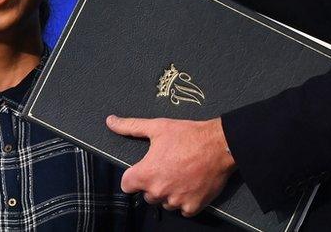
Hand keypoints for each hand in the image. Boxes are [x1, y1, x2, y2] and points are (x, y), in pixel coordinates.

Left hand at [106, 115, 235, 216]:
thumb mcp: (157, 127)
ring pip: (164, 202)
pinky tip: (190, 184)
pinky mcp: (192, 207)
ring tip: (180, 174)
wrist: (220, 145)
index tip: (143, 169)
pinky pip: (182, 209)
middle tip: (166, 167)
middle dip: (153, 184)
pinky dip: (185, 200)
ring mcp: (176, 201)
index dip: (133, 176)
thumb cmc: (188, 135)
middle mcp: (158, 191)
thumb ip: (130, 126)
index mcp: (146, 174)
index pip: (126, 185)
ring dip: (169, 193)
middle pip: (146, 195)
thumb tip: (110, 121)